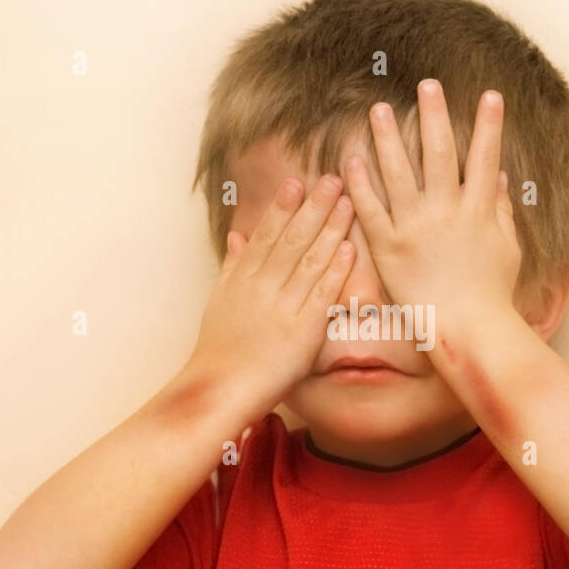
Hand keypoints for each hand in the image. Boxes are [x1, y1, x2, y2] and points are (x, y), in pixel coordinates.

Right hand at [187, 174, 355, 422]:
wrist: (219, 389)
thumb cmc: (218, 351)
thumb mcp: (218, 302)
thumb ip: (231, 266)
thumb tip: (237, 235)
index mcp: (242, 278)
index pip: (266, 235)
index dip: (283, 207)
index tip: (296, 182)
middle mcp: (262, 287)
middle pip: (292, 239)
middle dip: (313, 207)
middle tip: (332, 179)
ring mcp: (282, 307)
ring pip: (310, 260)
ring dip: (331, 229)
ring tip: (348, 203)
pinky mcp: (302, 330)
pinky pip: (322, 294)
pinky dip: (336, 270)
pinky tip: (350, 248)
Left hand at [343, 79, 520, 333]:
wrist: (466, 329)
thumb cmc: (492, 294)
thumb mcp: (508, 248)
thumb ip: (503, 210)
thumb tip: (501, 177)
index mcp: (479, 210)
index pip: (486, 156)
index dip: (489, 124)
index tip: (489, 94)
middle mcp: (446, 211)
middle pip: (439, 153)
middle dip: (435, 115)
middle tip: (426, 85)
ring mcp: (415, 228)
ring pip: (399, 173)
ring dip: (389, 137)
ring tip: (380, 109)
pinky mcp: (388, 248)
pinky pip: (371, 209)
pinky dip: (361, 183)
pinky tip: (352, 159)